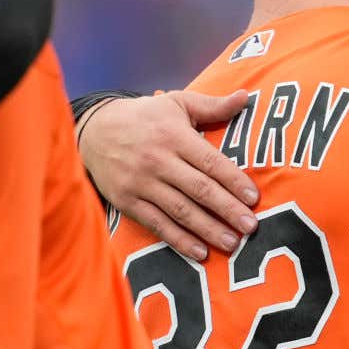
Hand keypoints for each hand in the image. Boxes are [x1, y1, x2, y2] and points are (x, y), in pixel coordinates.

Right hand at [80, 91, 258, 261]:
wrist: (94, 131)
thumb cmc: (145, 117)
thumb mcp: (177, 103)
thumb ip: (212, 105)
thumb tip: (245, 96)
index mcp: (174, 136)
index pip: (210, 161)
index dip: (233, 180)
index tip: (254, 198)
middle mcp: (158, 160)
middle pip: (199, 189)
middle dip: (227, 209)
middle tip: (250, 227)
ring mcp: (141, 183)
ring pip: (180, 211)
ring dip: (208, 229)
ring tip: (233, 243)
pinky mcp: (128, 202)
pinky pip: (158, 224)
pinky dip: (179, 240)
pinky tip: (200, 252)